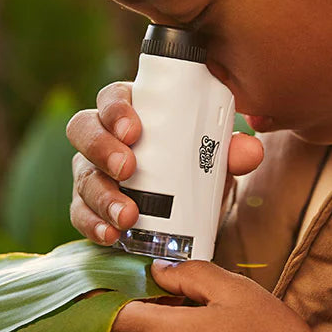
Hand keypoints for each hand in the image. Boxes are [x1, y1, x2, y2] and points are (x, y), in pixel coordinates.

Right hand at [66, 81, 263, 244]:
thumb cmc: (195, 167)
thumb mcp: (214, 158)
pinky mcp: (88, 207)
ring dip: (102, 195)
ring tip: (127, 214)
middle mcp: (104, 138)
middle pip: (83, 129)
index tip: (133, 128)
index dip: (116, 109)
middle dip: (102, 147)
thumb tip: (251, 150)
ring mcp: (92, 172)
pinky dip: (94, 224)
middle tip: (128, 167)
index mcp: (133, 112)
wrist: (189, 210)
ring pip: (82, 176)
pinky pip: (80, 213)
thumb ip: (232, 151)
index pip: (112, 97)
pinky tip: (110, 234)